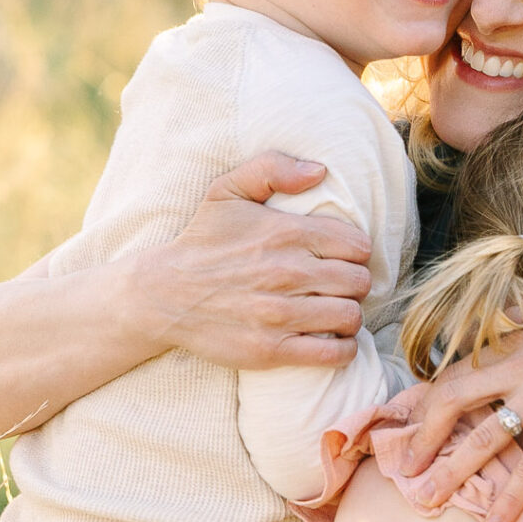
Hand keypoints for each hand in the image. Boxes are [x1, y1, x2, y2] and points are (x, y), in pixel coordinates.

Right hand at [134, 152, 373, 369]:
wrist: (163, 294)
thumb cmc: (202, 242)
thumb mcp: (227, 190)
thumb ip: (273, 168)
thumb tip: (320, 171)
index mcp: (286, 233)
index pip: (357, 246)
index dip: (355, 253)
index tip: (341, 259)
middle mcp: (287, 273)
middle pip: (359, 282)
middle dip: (354, 284)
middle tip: (338, 287)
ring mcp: (281, 314)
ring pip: (350, 316)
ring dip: (349, 315)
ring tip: (335, 312)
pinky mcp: (273, 349)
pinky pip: (334, 353)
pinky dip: (343, 349)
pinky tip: (333, 340)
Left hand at [397, 310, 522, 521]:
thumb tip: (505, 316)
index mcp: (515, 344)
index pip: (454, 371)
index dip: (425, 400)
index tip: (406, 425)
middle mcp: (521, 368)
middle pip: (453, 401)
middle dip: (424, 437)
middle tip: (406, 468)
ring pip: (483, 440)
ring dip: (450, 474)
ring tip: (427, 500)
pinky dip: (507, 499)